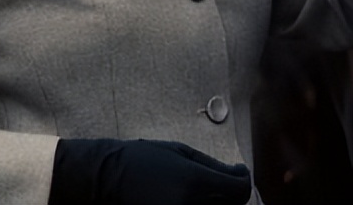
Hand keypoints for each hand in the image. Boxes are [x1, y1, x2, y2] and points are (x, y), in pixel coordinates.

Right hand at [49, 137, 250, 204]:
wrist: (108, 180)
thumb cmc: (142, 159)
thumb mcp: (179, 152)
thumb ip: (212, 166)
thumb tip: (239, 174)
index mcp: (194, 183)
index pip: (240, 190)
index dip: (244, 178)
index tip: (238, 171)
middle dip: (232, 194)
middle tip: (222, 182)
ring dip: (218, 204)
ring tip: (206, 192)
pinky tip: (193, 200)